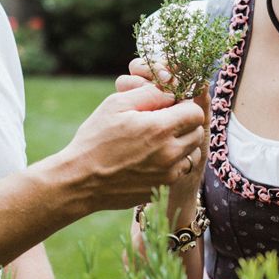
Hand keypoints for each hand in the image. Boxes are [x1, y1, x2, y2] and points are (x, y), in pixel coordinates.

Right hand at [63, 82, 204, 210]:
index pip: (195, 112)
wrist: (81, 180)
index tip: (171, 106)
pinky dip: (174, 162)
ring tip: (159, 140)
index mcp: (160, 128)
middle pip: (197, 132)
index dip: (185, 105)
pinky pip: (180, 170)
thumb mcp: (116, 104)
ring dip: (183, 144)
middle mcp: (170, 153)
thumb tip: (171, 90)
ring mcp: (167, 174)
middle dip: (185, 123)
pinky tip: (153, 157)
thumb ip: (149, 94)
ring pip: (192, 153)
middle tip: (164, 121)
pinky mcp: (162, 188)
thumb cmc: (95, 139)